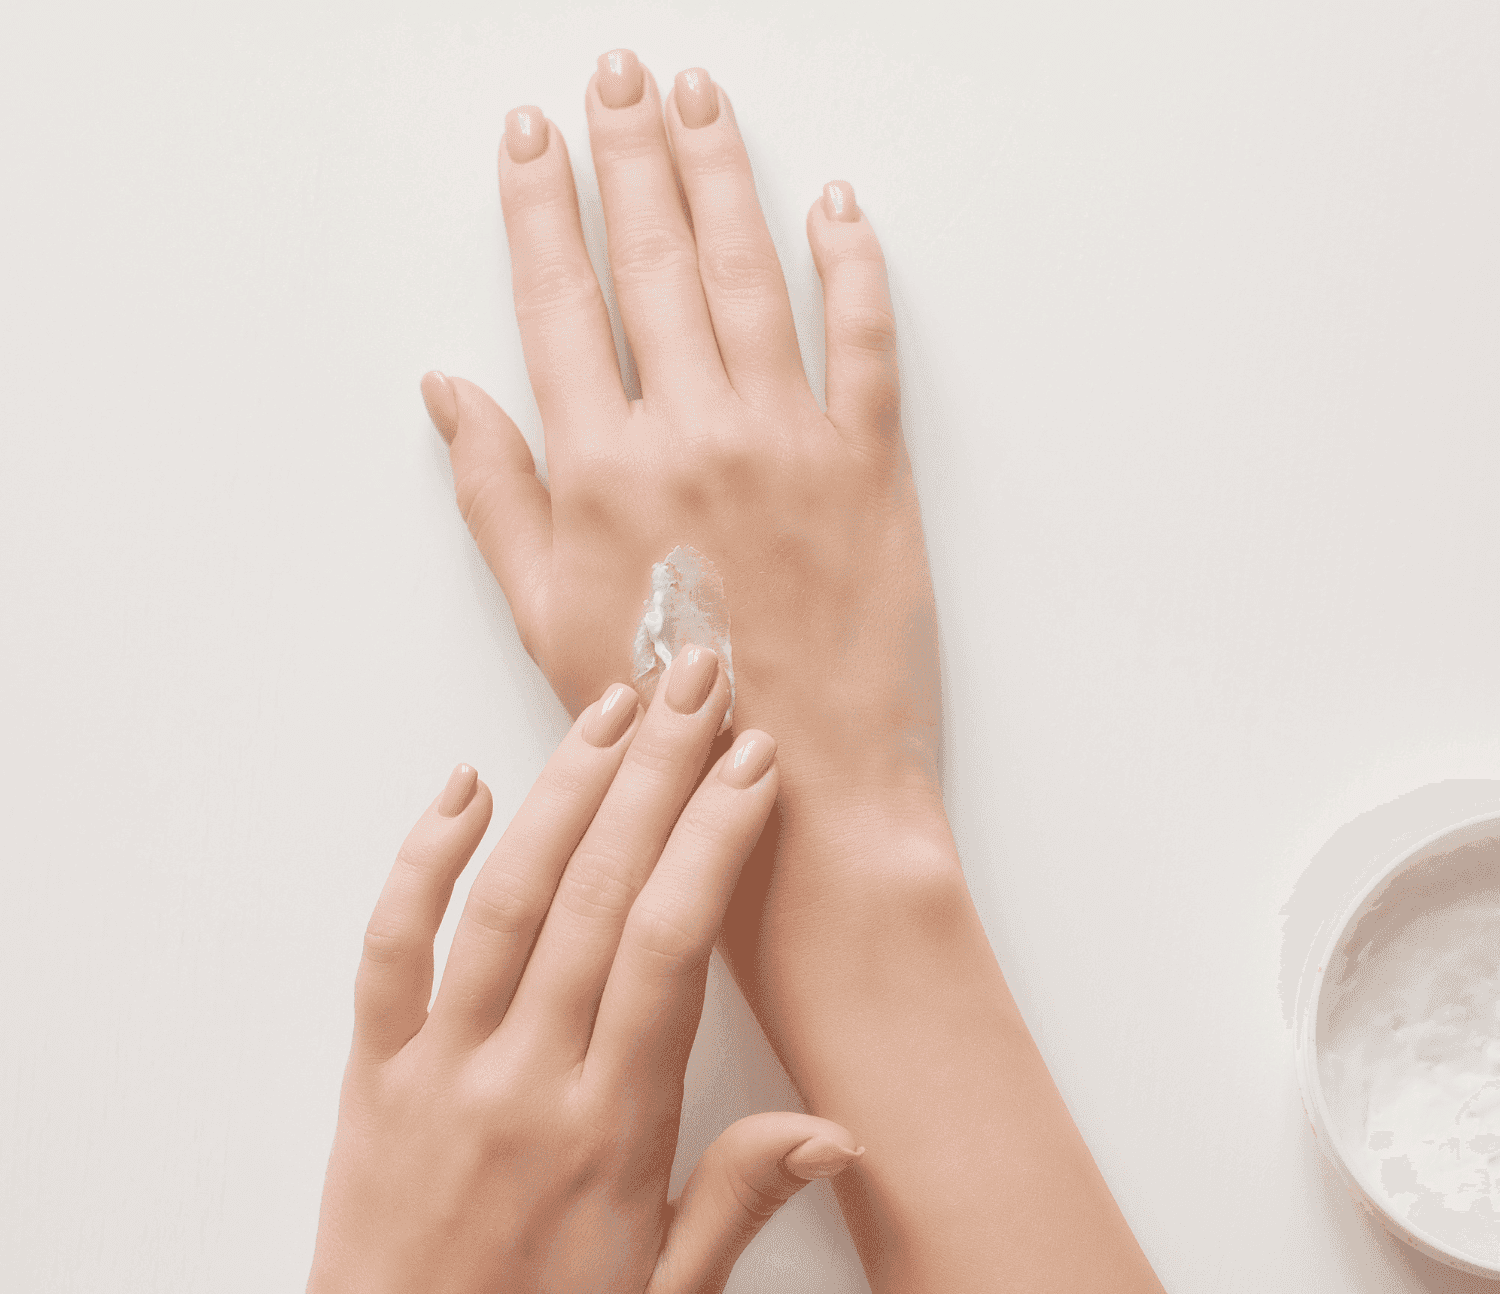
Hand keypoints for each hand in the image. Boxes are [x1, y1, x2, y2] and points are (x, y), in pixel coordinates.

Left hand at [148, 652, 859, 1293]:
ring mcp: (440, 1061)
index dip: (714, 842)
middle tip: (694, 681)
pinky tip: (463, 786)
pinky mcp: (376, 1066)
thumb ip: (742, 1199)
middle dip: (655, 774)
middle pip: (594, 892)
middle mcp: (522, 1073)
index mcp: (607, 1127)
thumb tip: (835, 1130)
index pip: (668, 948)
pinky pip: (389, 944)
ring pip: (503, 897)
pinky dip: (420, 858)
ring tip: (611, 709)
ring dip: (562, 790)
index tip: (751, 766)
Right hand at [421, 52, 942, 810]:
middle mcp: (693, 433)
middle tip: (618, 71)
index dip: (541, 206)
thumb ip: (496, 497)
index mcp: (604, 468)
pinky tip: (837, 205)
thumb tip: (447, 391)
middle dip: (631, 151)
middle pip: (656, 259)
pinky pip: (867, 340)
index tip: (530, 133)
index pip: (561, 300)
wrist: (797, 790)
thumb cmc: (664, 718)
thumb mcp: (544, 622)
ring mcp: (790, 441)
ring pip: (753, 272)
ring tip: (702, 96)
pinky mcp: (872, 467)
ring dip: (724, 172)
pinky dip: (856, 264)